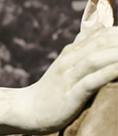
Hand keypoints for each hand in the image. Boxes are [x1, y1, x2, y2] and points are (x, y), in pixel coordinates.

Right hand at [0, 25, 117, 135]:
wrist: (28, 109)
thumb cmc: (53, 89)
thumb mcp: (67, 63)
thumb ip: (83, 44)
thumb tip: (102, 25)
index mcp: (71, 51)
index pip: (101, 35)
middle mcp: (69, 60)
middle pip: (101, 43)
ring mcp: (68, 77)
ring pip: (96, 59)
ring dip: (117, 55)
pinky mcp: (70, 95)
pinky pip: (91, 82)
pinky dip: (108, 73)